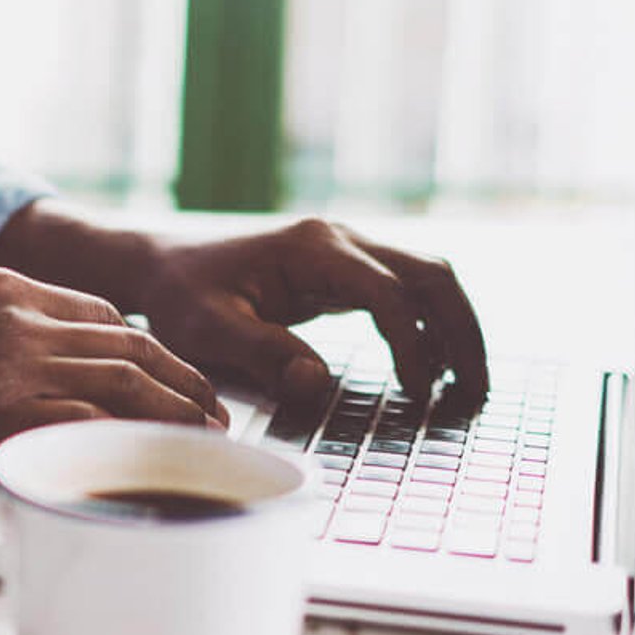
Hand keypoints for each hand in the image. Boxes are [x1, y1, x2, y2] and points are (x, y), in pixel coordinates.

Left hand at [0, 202, 487, 403]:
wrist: (159, 267)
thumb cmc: (180, 296)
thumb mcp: (209, 330)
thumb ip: (264, 354)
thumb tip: (316, 383)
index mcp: (312, 249)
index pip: (388, 294)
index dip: (412, 346)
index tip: (418, 394)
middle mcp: (339, 240)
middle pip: (430, 275)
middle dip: (462, 332)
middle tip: (476, 393)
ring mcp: (345, 252)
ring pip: (427, 279)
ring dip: (455, 329)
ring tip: (468, 388)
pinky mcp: (343, 272)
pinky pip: (405, 293)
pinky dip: (429, 327)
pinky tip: (432, 370)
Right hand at [0, 268, 226, 480]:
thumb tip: (42, 378)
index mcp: (1, 286)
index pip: (102, 314)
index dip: (151, 351)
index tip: (174, 379)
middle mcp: (16, 314)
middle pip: (130, 344)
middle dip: (184, 380)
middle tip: (215, 414)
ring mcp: (11, 361)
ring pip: (126, 381)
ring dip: (178, 413)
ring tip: (207, 441)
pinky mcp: (1, 412)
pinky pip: (91, 423)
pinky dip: (136, 443)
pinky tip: (159, 462)